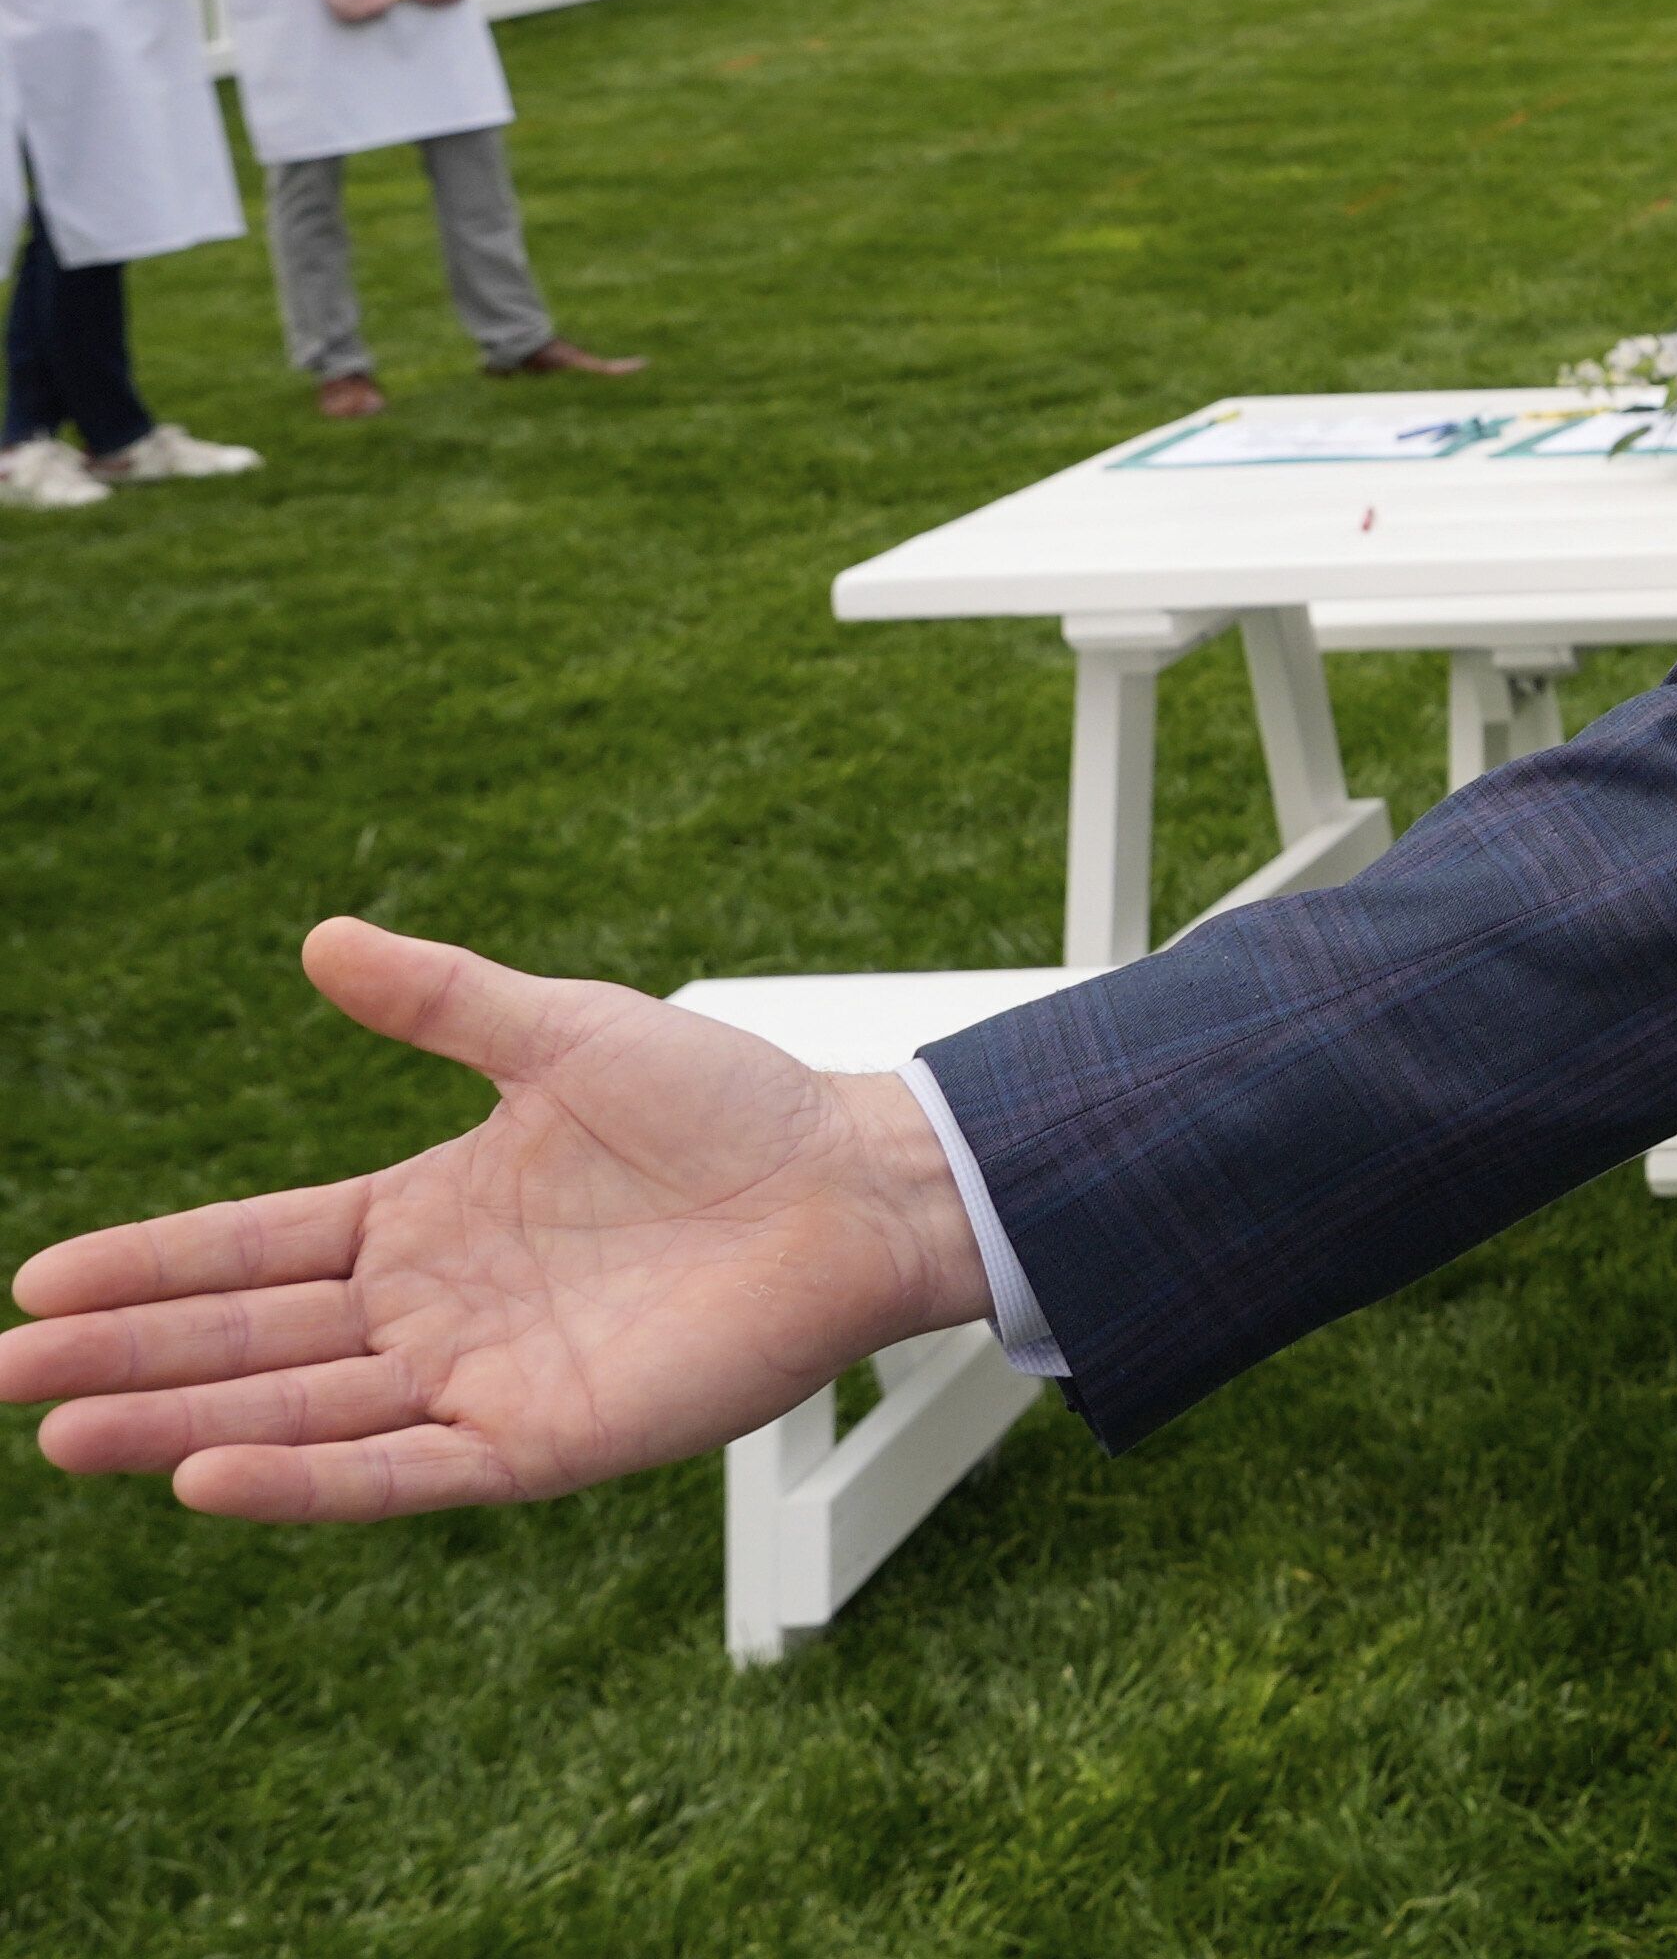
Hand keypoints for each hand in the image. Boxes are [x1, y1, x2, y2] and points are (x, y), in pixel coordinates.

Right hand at [0, 920, 984, 1518]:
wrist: (852, 1182)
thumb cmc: (726, 1104)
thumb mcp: (564, 1033)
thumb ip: (443, 999)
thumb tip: (321, 939)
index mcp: (424, 1217)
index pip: (255, 1249)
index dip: (151, 1267)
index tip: (38, 1278)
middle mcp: (433, 1308)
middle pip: (251, 1341)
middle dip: (129, 1358)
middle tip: (8, 1374)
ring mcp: (481, 1380)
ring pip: (300, 1411)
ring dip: (184, 1424)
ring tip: (65, 1435)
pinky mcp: (542, 1441)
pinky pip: (403, 1471)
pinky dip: (307, 1477)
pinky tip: (209, 1477)